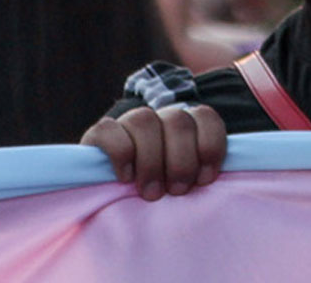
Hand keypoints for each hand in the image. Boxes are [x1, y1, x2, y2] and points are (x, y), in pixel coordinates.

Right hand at [82, 103, 227, 199]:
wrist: (115, 194)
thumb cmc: (161, 192)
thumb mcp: (183, 184)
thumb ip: (198, 174)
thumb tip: (210, 180)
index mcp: (186, 126)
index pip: (205, 117)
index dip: (210, 145)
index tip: (205, 178)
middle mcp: (160, 118)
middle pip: (178, 121)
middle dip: (181, 161)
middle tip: (177, 191)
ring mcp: (129, 122)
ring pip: (144, 120)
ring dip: (152, 160)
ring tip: (152, 193)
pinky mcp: (100, 133)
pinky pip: (108, 129)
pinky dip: (120, 152)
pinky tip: (126, 177)